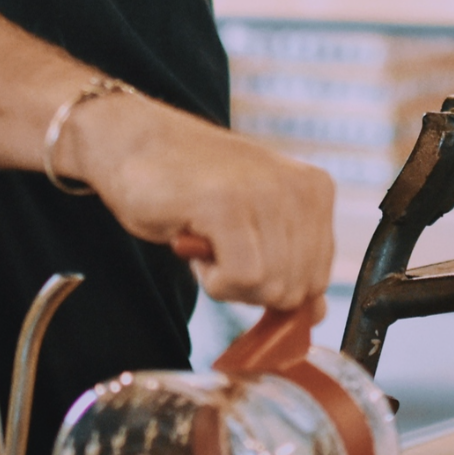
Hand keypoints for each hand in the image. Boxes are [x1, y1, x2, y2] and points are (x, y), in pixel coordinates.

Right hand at [65, 91, 334, 310]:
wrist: (135, 141)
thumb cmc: (193, 188)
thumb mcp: (255, 223)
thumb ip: (289, 263)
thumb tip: (318, 313)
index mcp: (315, 190)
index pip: (317, 280)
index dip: (271, 284)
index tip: (240, 250)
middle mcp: (301, 188)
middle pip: (293, 290)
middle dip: (250, 286)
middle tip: (218, 244)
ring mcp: (266, 193)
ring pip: (268, 287)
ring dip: (227, 280)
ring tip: (206, 235)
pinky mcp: (228, 204)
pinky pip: (242, 278)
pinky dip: (212, 279)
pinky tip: (195, 241)